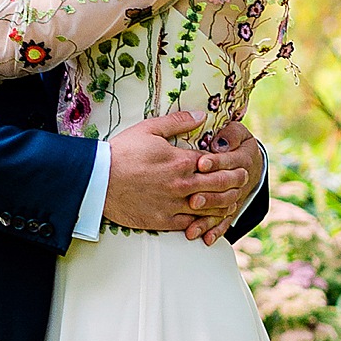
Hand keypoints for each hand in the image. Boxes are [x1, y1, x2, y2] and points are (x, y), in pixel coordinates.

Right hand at [104, 114, 253, 236]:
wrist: (98, 182)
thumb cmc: (122, 153)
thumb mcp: (149, 129)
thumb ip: (178, 122)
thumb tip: (202, 115)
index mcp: (181, 161)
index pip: (215, 163)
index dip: (229, 162)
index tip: (237, 161)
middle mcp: (181, 185)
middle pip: (219, 185)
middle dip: (235, 181)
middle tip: (243, 178)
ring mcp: (174, 205)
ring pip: (210, 208)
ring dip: (225, 203)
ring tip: (233, 200)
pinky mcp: (163, 222)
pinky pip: (191, 225)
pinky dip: (204, 223)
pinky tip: (211, 221)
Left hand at [185, 120, 263, 245]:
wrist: (250, 162)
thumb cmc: (235, 142)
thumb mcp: (237, 132)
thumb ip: (229, 134)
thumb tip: (218, 142)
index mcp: (243, 157)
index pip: (229, 160)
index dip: (215, 162)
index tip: (201, 163)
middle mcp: (241, 180)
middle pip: (225, 188)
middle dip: (209, 194)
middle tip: (193, 199)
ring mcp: (236, 196)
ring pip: (224, 209)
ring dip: (209, 218)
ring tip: (193, 225)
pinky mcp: (231, 209)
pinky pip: (224, 221)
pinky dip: (216, 231)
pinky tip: (206, 238)